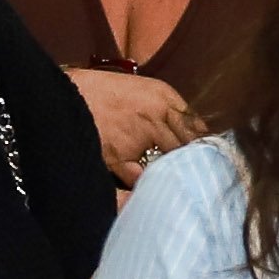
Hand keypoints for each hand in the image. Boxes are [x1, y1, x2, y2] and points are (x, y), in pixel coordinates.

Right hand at [70, 67, 201, 183]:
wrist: (64, 96)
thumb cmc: (105, 93)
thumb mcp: (145, 91)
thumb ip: (170, 110)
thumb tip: (196, 134)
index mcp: (163, 96)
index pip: (198, 126)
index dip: (207, 145)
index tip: (214, 158)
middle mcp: (155, 115)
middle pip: (189, 146)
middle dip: (196, 162)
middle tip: (203, 177)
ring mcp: (137, 137)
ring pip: (170, 163)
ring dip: (175, 173)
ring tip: (182, 185)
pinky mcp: (118, 156)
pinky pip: (143, 178)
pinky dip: (148, 184)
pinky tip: (151, 188)